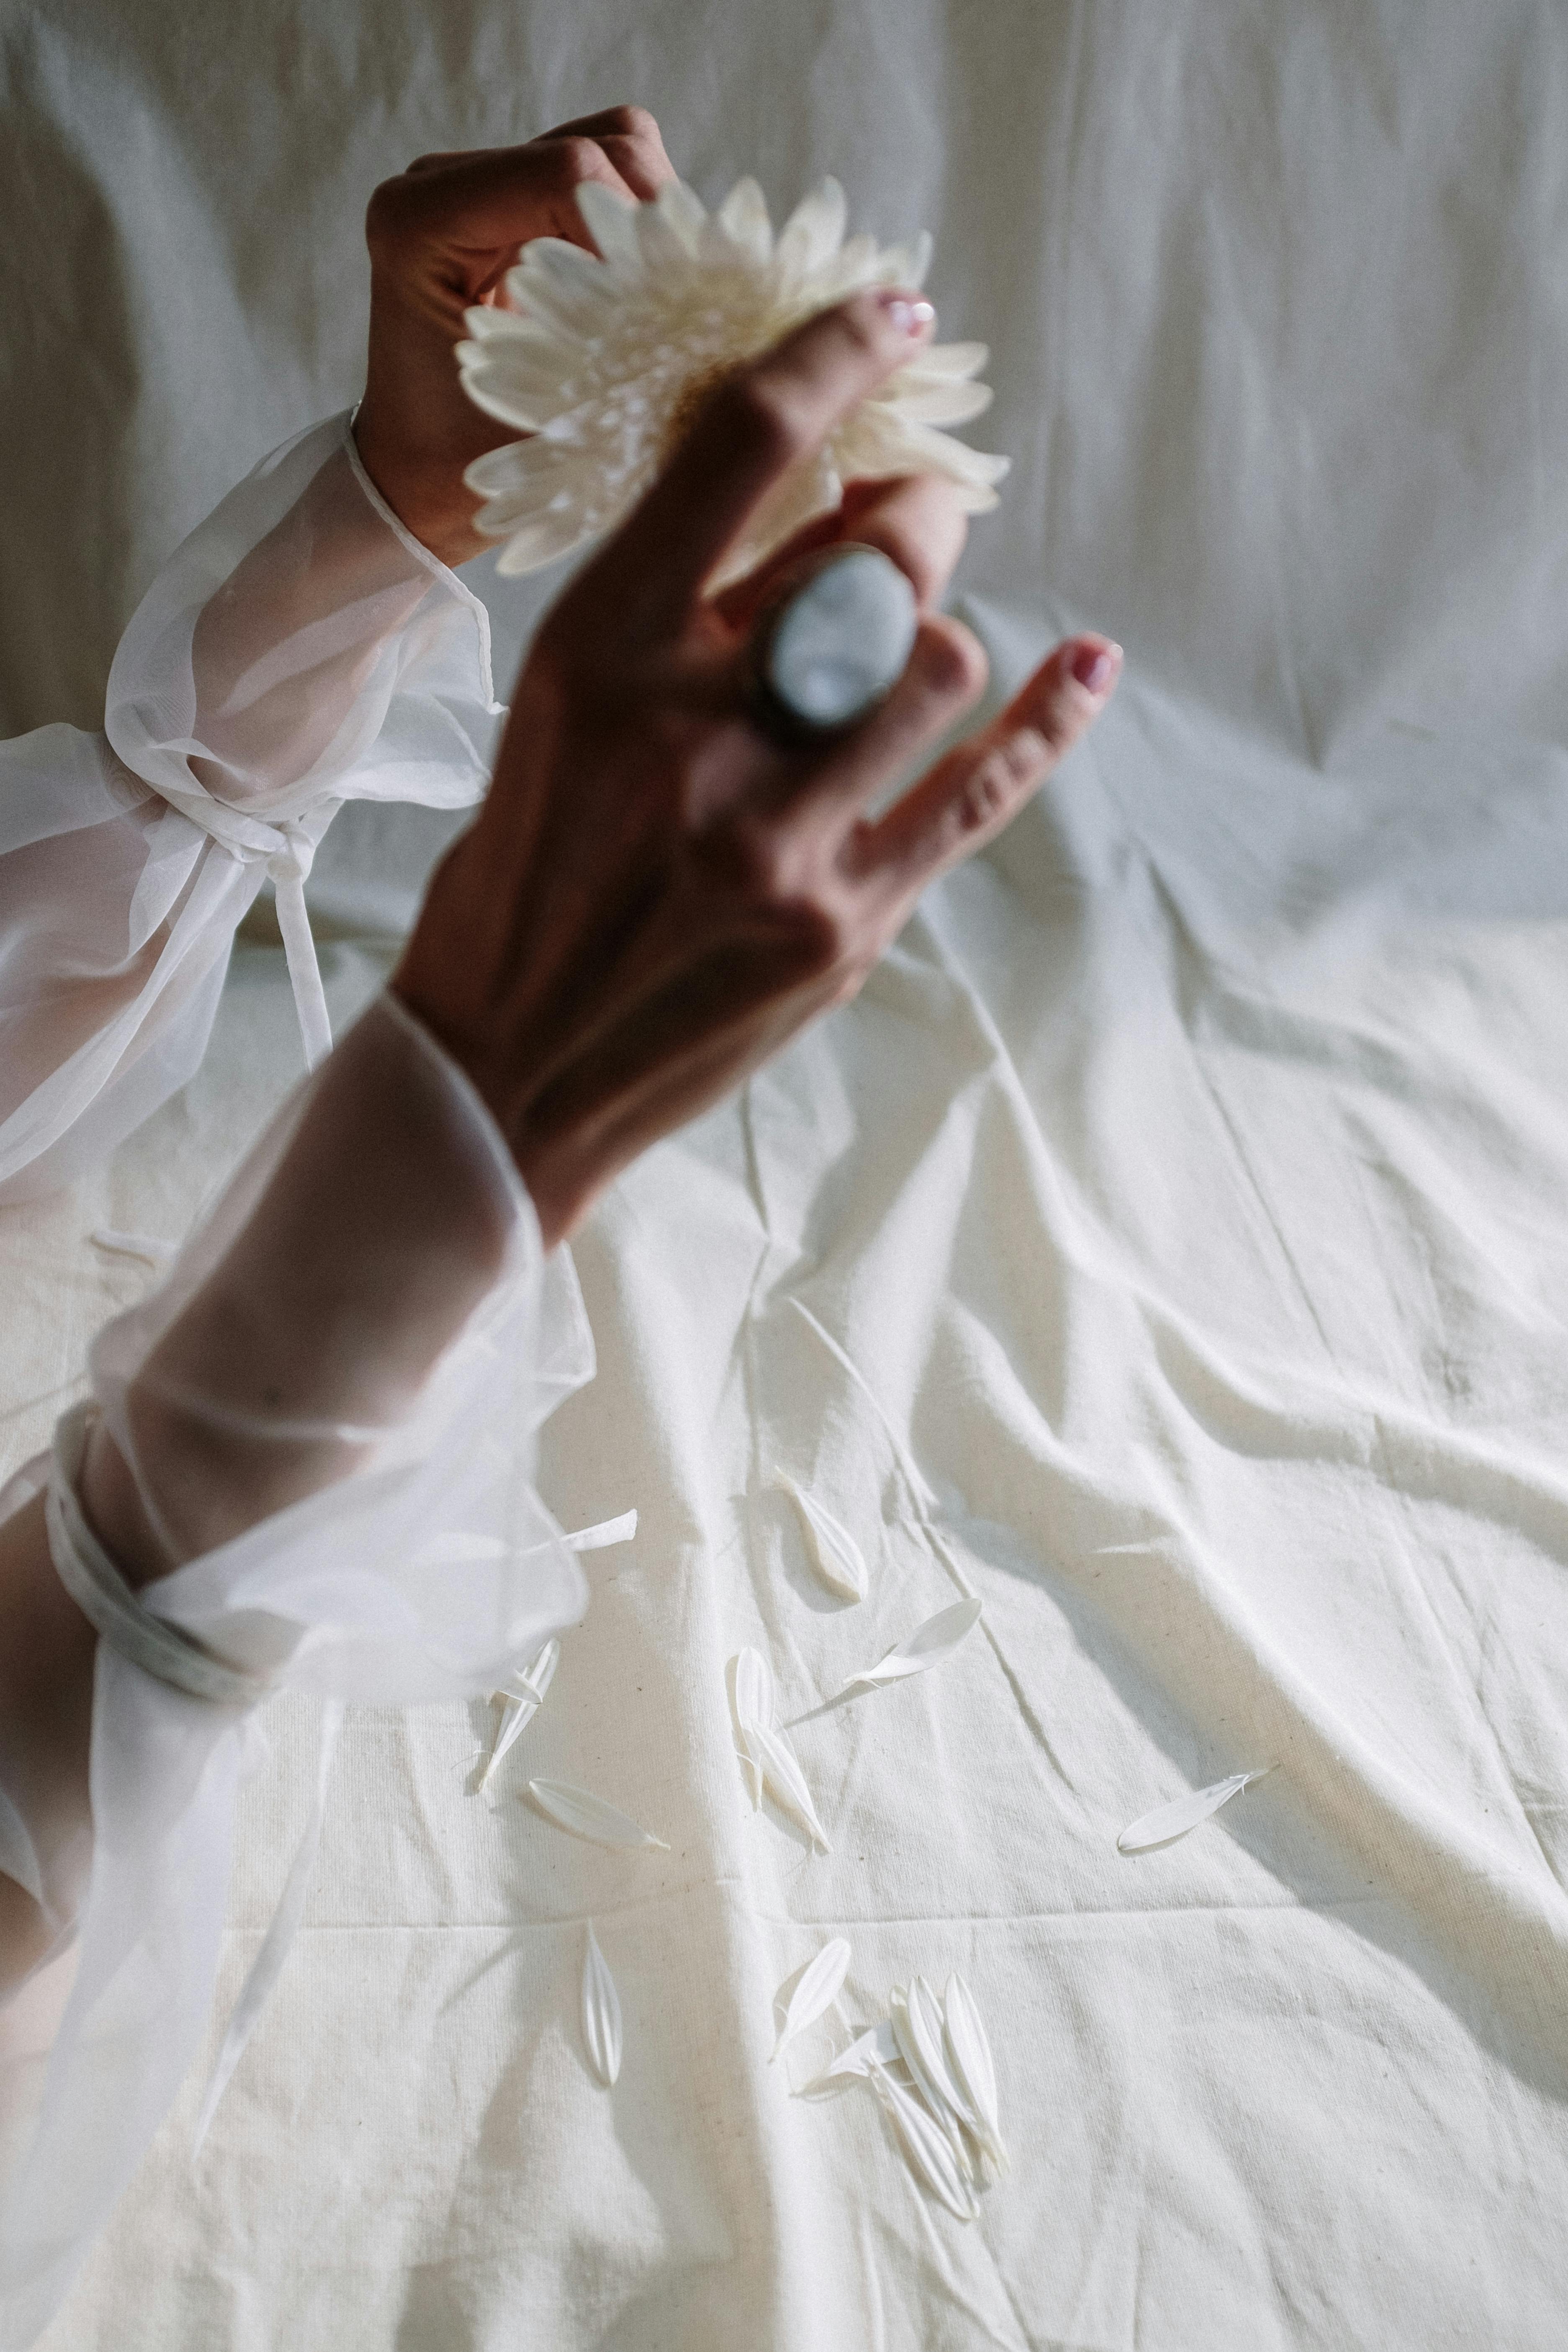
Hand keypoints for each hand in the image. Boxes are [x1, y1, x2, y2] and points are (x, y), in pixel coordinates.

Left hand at [355, 107, 675, 564]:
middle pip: (602, 146)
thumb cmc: (455, 467)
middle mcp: (444, 182)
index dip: (641, 236)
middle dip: (659, 230)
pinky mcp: (522, 197)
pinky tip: (640, 297)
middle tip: (675, 316)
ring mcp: (486, 182)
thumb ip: (602, 352)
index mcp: (419, 223)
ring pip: (620, 149)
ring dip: (659, 230)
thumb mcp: (530, 422)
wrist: (416, 480)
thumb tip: (708, 305)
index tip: (675, 312)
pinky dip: (647, 233)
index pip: (566, 173)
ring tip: (655, 309)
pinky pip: (616, 178)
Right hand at [393, 288, 1121, 1245]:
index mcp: (601, 655)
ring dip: (934, 635)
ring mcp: (781, 841)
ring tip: (902, 649)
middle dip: (915, 513)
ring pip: (939, 663)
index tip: (891, 315)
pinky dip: (1049, 717)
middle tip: (912, 516)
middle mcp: (698, 734)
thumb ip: (679, 612)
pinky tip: (1089, 663)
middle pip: (877, 557)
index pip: (740, 451)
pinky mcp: (846, 927)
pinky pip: (982, 790)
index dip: (832, 355)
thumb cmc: (526, 874)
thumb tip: (828, 511)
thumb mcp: (559, 711)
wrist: (509, 1071)